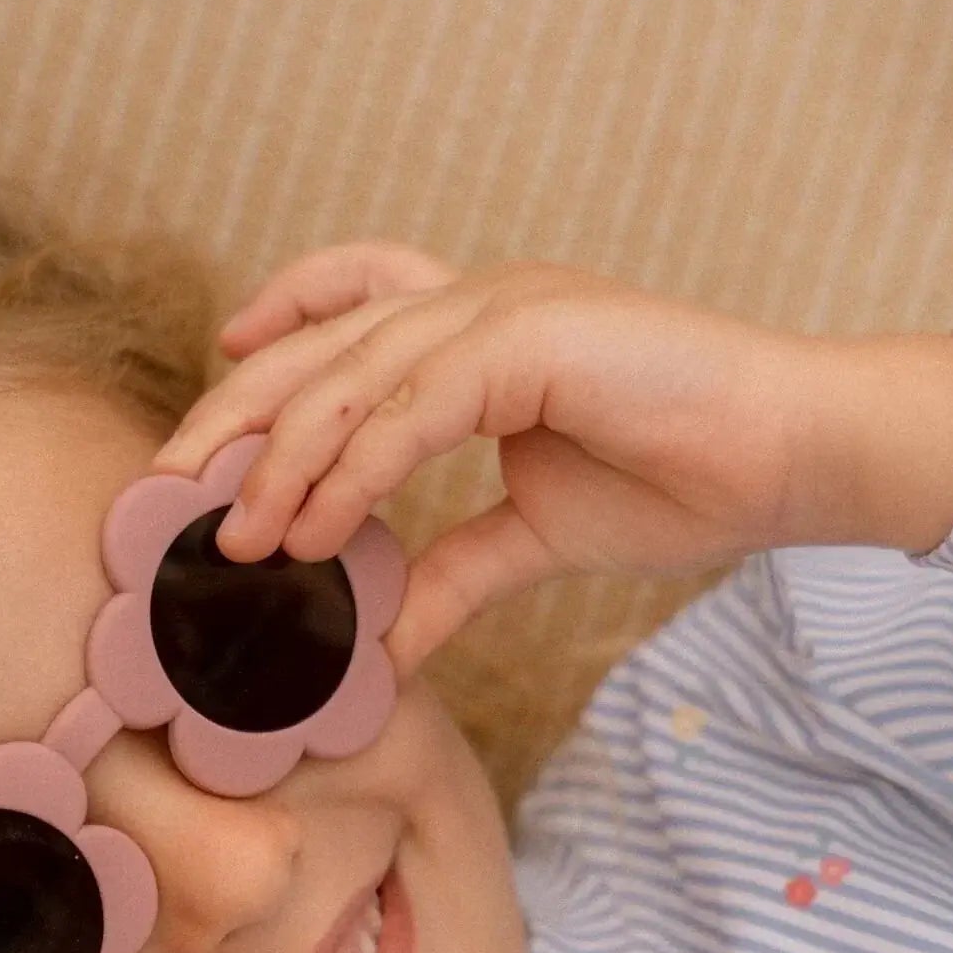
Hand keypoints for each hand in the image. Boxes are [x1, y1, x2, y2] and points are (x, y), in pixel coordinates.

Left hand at [155, 243, 825, 671]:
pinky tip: (314, 533)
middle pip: (319, 341)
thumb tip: (383, 648)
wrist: (786, 464)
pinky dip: (352, 472)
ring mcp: (502, 311)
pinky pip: (409, 407)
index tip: (212, 387)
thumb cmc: (677, 480)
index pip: (350, 305)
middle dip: (233, 412)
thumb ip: (447, 578)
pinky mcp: (530, 339)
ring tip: (236, 537)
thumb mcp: (528, 541)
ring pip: (351, 374)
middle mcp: (477, 305)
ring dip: (281, 460)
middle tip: (166, 486)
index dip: (277, 329)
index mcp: (476, 331)